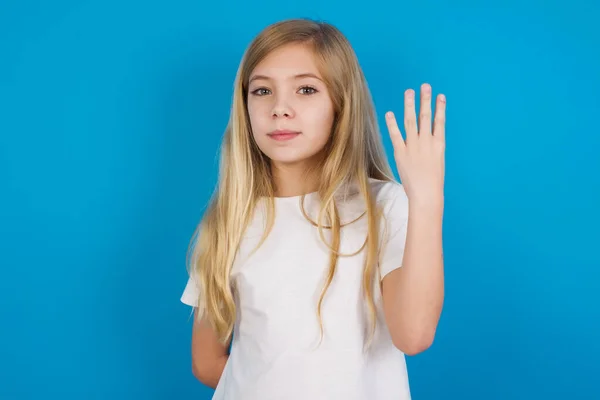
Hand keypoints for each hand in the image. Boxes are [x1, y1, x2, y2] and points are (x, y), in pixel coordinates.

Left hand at [385, 83, 445, 207]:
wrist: (426, 193)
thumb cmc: (432, 182)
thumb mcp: (437, 162)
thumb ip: (432, 149)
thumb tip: (427, 140)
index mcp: (439, 144)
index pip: (440, 122)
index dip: (440, 108)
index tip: (440, 96)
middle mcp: (427, 142)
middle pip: (425, 117)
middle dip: (425, 100)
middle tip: (425, 86)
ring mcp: (414, 146)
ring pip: (411, 121)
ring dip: (410, 105)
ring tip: (409, 92)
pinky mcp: (401, 152)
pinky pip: (395, 134)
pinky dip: (392, 123)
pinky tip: (390, 113)